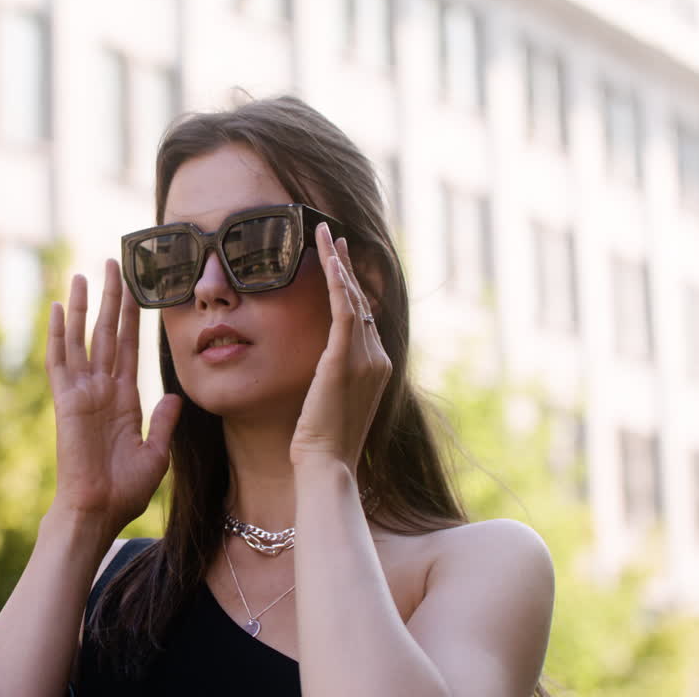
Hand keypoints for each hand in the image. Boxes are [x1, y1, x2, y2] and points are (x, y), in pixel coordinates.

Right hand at [45, 259, 182, 538]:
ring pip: (83, 338)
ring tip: (86, 272)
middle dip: (112, 298)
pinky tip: (59, 306)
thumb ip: (164, 421)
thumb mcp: (155, 453)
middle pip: (108, 332)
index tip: (136, 287)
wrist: (98, 511)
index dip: (133, 316)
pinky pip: (60, 361)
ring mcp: (83, 392)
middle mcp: (102, 388)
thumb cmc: (124, 491)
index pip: (130, 346)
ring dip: (84, 305)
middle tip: (114, 263)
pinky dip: (59, 333)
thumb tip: (175, 394)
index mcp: (124, 398)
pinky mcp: (67, 401)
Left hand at [290, 223, 391, 471]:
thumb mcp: (331, 402)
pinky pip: (343, 311)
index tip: (339, 262)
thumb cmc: (322, 443)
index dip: (349, 286)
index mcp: (377, 367)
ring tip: (324, 235)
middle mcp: (377, 358)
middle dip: (345, 266)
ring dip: (338, 264)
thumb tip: (321, 366)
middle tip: (333, 236)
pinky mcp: (345, 360)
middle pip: (360, 300)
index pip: (363, 316)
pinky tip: (327, 260)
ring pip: (351, 299)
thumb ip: (333, 378)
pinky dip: (336, 282)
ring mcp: (365, 358)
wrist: (327, 464)